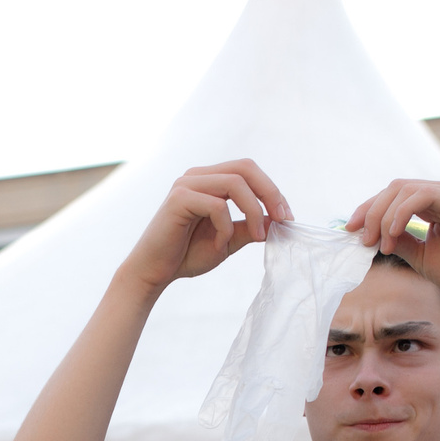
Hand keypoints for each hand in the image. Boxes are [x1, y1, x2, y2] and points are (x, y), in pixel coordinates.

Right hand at [118, 160, 293, 291]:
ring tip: (257, 236)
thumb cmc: (186, 255)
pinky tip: (219, 245)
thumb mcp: (228, 240)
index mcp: (209, 180)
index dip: (272, 190)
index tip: (286, 217)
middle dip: (270, 192)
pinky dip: (226, 228)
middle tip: (282, 219)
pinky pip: (217, 206)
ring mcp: (187, 184)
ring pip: (235, 183)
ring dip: (253, 211)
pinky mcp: (179, 199)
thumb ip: (250, 227)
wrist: (153, 272)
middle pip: (245, 167)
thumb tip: (277, 219)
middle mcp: (198, 176)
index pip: (248, 171)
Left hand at [346, 178, 439, 306]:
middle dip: (370, 211)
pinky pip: (421, 196)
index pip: (395, 195)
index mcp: (436, 203)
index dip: (369, 209)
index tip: (351, 231)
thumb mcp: (422, 256)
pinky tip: (393, 236)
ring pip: (404, 189)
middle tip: (359, 237)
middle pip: (395, 188)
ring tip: (380, 244)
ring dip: (383, 217)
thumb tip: (372, 236)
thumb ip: (400, 241)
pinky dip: (401, 214)